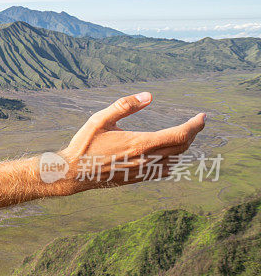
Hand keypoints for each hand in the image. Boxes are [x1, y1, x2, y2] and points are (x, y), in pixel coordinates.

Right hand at [60, 92, 205, 191]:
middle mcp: (146, 159)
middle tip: (194, 123)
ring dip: (183, 148)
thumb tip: (149, 96)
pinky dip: (172, 161)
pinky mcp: (137, 179)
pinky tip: (168, 155)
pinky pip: (164, 171)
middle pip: (182, 147)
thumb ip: (125, 106)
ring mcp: (143, 171)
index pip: (180, 135)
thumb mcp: (100, 119)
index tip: (202, 117)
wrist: (73, 173)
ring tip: (182, 136)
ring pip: (175, 160)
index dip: (195, 125)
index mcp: (140, 143)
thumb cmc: (84, 144)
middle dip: (192, 134)